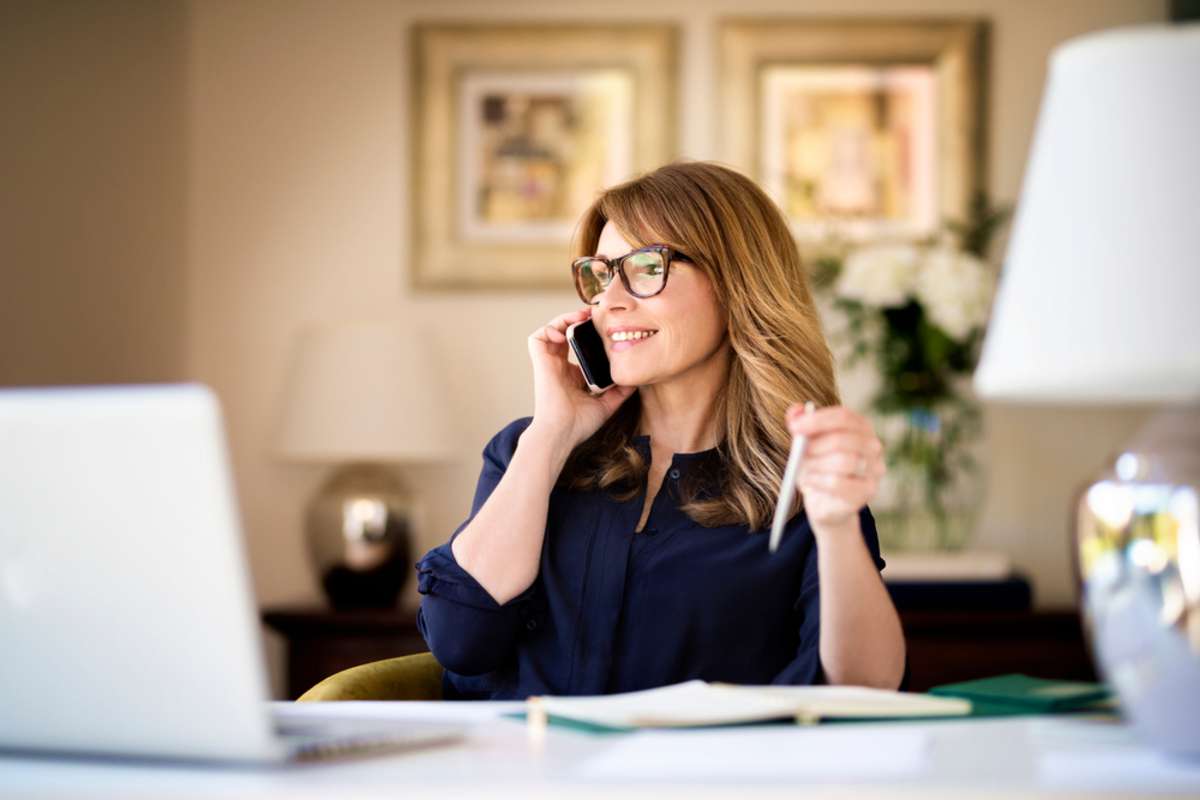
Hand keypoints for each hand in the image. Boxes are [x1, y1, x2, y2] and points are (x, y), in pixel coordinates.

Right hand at [527, 307, 635, 449]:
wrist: (562, 433)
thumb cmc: (579, 424)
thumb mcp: (606, 404)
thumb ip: (619, 392)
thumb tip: (636, 381)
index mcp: (571, 375)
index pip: (577, 347)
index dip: (587, 334)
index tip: (603, 327)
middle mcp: (559, 367)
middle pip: (565, 334)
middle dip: (577, 320)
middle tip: (593, 314)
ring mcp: (548, 364)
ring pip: (551, 331)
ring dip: (564, 319)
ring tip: (581, 316)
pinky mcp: (540, 362)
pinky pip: (538, 337)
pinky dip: (549, 329)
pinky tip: (565, 333)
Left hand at [785, 404, 885, 532]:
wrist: (825, 502)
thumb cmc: (817, 467)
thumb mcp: (805, 444)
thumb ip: (800, 424)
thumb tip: (796, 410)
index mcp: (861, 427)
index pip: (844, 417)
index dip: (817, 420)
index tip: (795, 427)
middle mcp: (873, 446)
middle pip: (845, 438)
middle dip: (817, 444)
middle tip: (798, 451)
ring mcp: (874, 469)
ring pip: (845, 461)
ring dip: (817, 464)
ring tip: (803, 470)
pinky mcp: (868, 491)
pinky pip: (840, 483)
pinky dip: (819, 481)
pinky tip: (809, 481)